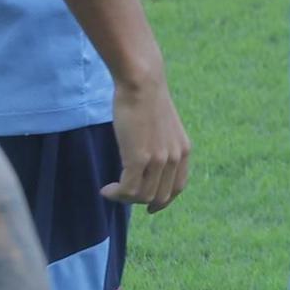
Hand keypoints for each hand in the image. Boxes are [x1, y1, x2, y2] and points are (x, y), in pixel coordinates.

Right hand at [102, 73, 190, 213]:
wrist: (142, 83)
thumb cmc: (147, 101)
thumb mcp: (163, 128)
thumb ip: (162, 148)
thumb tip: (147, 167)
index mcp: (183, 151)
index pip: (177, 188)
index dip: (162, 201)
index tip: (148, 206)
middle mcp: (175, 158)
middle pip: (158, 197)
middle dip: (139, 200)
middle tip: (122, 194)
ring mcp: (158, 160)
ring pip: (142, 197)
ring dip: (124, 198)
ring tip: (111, 190)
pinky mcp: (139, 159)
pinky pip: (127, 190)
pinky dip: (115, 194)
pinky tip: (105, 189)